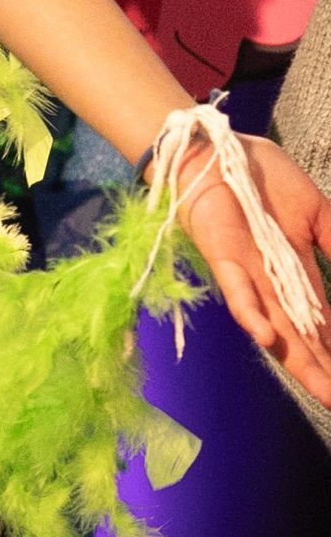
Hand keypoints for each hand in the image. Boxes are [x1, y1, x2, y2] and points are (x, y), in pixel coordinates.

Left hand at [177, 133, 330, 408]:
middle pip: (299, 338)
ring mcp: (247, 274)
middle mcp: (271, 284)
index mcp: (294, 274)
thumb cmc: (260, 175)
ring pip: (272, 326)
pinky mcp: (222, 257)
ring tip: (321, 389)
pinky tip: (267, 337)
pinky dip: (251, 314)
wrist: (215, 147)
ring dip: (296, 359)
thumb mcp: (313, 210)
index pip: (319, 325)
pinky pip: (236, 291)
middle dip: (321, 370)